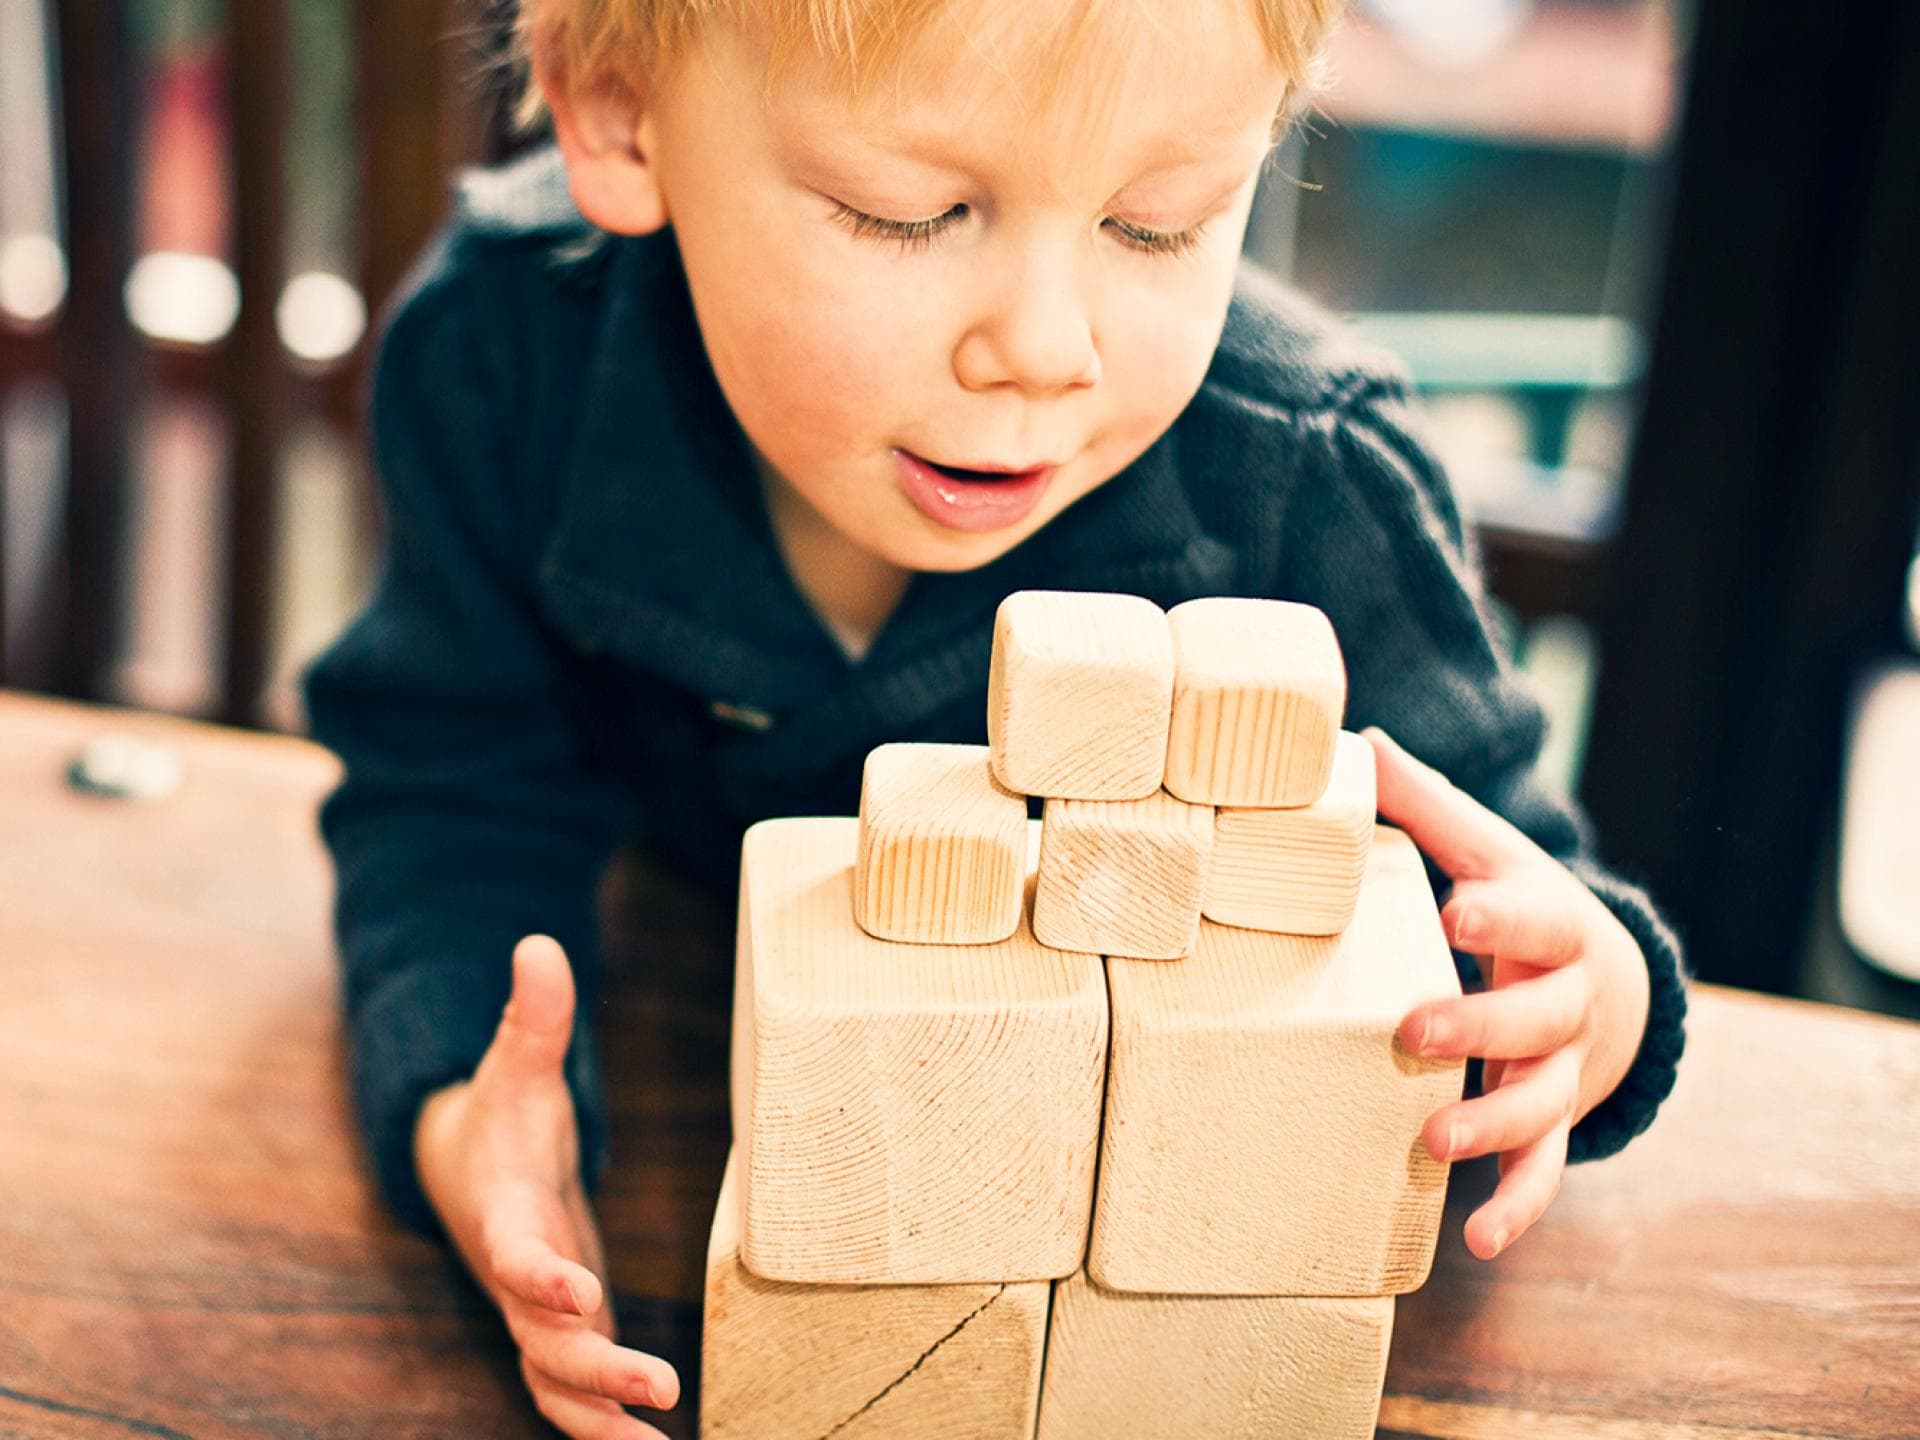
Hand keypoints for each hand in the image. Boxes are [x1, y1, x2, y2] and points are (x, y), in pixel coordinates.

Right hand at [414, 935, 679, 1437]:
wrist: (470, 1169)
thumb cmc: (504, 1118)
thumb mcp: (518, 1063)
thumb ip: (533, 1016)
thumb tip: (538, 943)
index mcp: (505, 1212)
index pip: (514, 1250)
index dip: (539, 1273)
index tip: (576, 1291)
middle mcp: (515, 1276)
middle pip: (542, 1337)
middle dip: (596, 1367)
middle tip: (659, 1388)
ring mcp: (536, 1313)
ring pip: (555, 1383)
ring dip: (601, 1418)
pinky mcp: (561, 1330)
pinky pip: (575, 1394)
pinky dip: (606, 1425)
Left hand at [1365, 728, 1649, 1261]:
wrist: (1602, 975)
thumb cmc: (1515, 901)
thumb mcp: (1485, 849)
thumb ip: (1424, 805)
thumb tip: (1353, 742)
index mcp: (1550, 920)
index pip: (1532, 913)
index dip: (1499, 914)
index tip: (1457, 911)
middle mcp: (1568, 997)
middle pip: (1538, 1015)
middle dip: (1480, 1026)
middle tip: (1413, 1031)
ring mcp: (1565, 1066)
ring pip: (1544, 1099)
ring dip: (1493, 1122)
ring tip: (1432, 1141)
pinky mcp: (1552, 1119)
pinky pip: (1543, 1169)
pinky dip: (1516, 1204)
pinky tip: (1475, 1237)